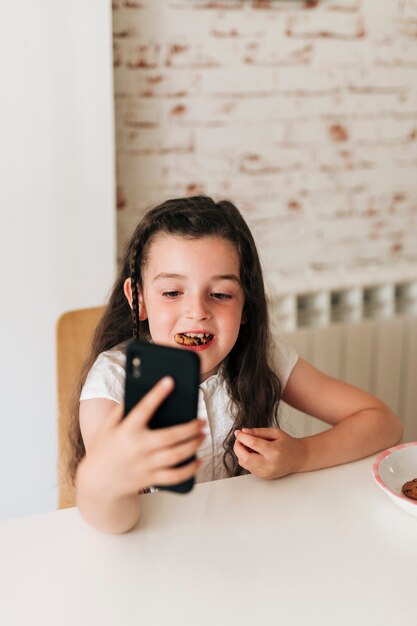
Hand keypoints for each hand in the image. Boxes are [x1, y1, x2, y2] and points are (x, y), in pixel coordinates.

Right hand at [77, 377, 205, 498]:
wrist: (98, 481)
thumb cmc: (105, 448)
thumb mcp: (108, 426)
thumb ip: (122, 410)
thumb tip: (140, 393)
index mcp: (126, 430)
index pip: (144, 408)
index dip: (157, 393)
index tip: (170, 381)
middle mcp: (137, 447)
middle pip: (171, 436)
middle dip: (190, 427)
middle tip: (201, 421)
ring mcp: (145, 465)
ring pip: (176, 455)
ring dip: (194, 445)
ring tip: (203, 436)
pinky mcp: (151, 478)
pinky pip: (175, 476)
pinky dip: (190, 469)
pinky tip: (199, 461)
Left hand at [233, 427, 305, 479]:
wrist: (299, 458)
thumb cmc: (288, 444)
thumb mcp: (275, 433)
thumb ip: (259, 432)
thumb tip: (244, 431)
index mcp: (274, 451)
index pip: (253, 444)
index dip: (242, 437)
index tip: (238, 432)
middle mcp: (269, 464)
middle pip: (245, 458)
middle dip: (238, 447)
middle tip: (239, 439)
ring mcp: (266, 472)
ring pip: (244, 464)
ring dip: (241, 453)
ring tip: (247, 445)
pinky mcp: (264, 477)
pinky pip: (249, 468)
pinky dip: (247, 459)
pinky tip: (253, 453)